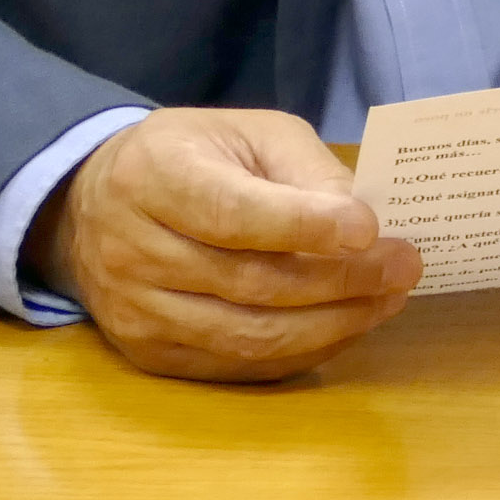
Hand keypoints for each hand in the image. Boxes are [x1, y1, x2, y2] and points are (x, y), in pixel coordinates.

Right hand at [26, 107, 422, 382]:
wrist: (95, 202)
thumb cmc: (193, 156)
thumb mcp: (251, 134)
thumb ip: (305, 172)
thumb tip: (363, 226)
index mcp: (155, 176)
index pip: (233, 213)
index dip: (304, 226)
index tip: (371, 229)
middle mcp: (131, 249)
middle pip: (249, 283)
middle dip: (340, 280)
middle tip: (405, 267)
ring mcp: (134, 311)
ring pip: (246, 335)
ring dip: (331, 324)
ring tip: (387, 300)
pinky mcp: (147, 354)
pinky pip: (235, 366)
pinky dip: (300, 352)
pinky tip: (345, 326)